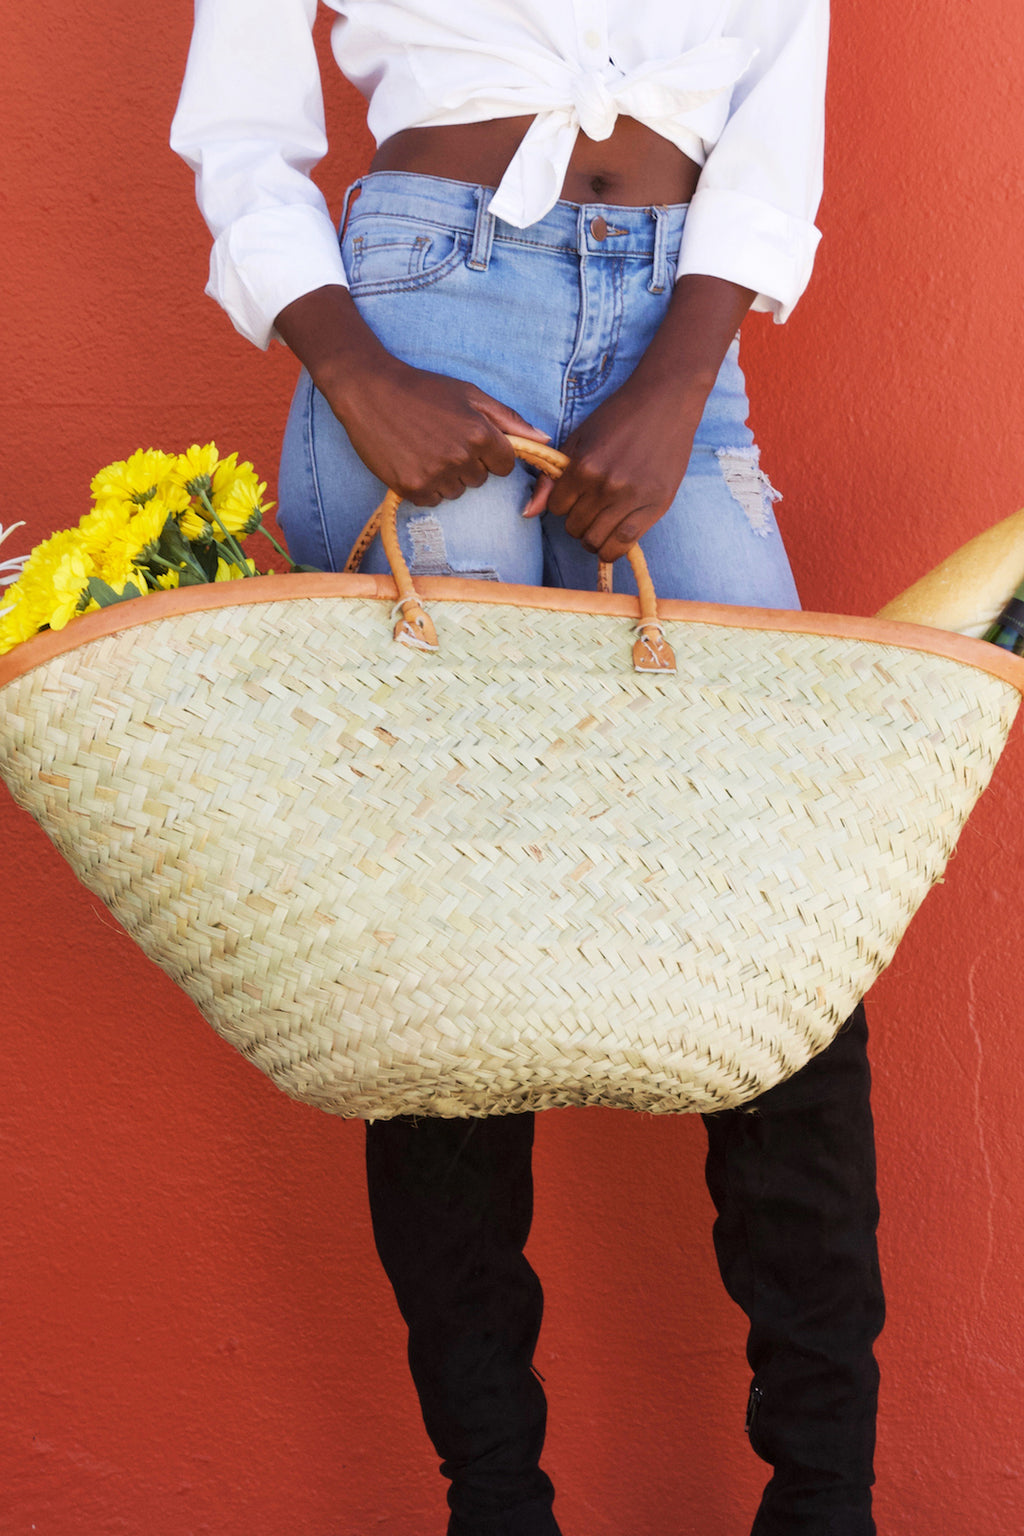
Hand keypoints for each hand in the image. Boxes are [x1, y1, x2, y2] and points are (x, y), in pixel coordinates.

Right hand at [274, 284, 547, 504]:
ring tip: (424, 448)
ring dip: (446, 476)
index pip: (506, 465)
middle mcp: (461, 457)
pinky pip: (433, 500)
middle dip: (468, 464)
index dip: (491, 454)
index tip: (471, 440)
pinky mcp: (412, 488)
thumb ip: (509, 419)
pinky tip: (412, 461)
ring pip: (457, 491)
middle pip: (481, 480)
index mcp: (480, 433)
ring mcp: (436, 475)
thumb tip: (544, 439)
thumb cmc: (423, 389)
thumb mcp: (470, 394)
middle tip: (441, 438)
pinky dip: (425, 486)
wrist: (369, 391)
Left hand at [523, 378, 702, 562]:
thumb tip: (529, 512)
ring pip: (596, 541)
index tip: (576, 496)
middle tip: (590, 509)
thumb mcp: (579, 439)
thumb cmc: (619, 416)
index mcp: (583, 466)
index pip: (557, 508)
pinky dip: (613, 548)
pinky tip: (613, 538)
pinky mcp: (656, 504)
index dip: (564, 504)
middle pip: (575, 527)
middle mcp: (605, 485)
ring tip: (601, 525)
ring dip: (593, 538)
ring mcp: (631, 497)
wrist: (665, 400)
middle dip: (578, 521)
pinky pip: (625, 543)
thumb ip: (552, 477)